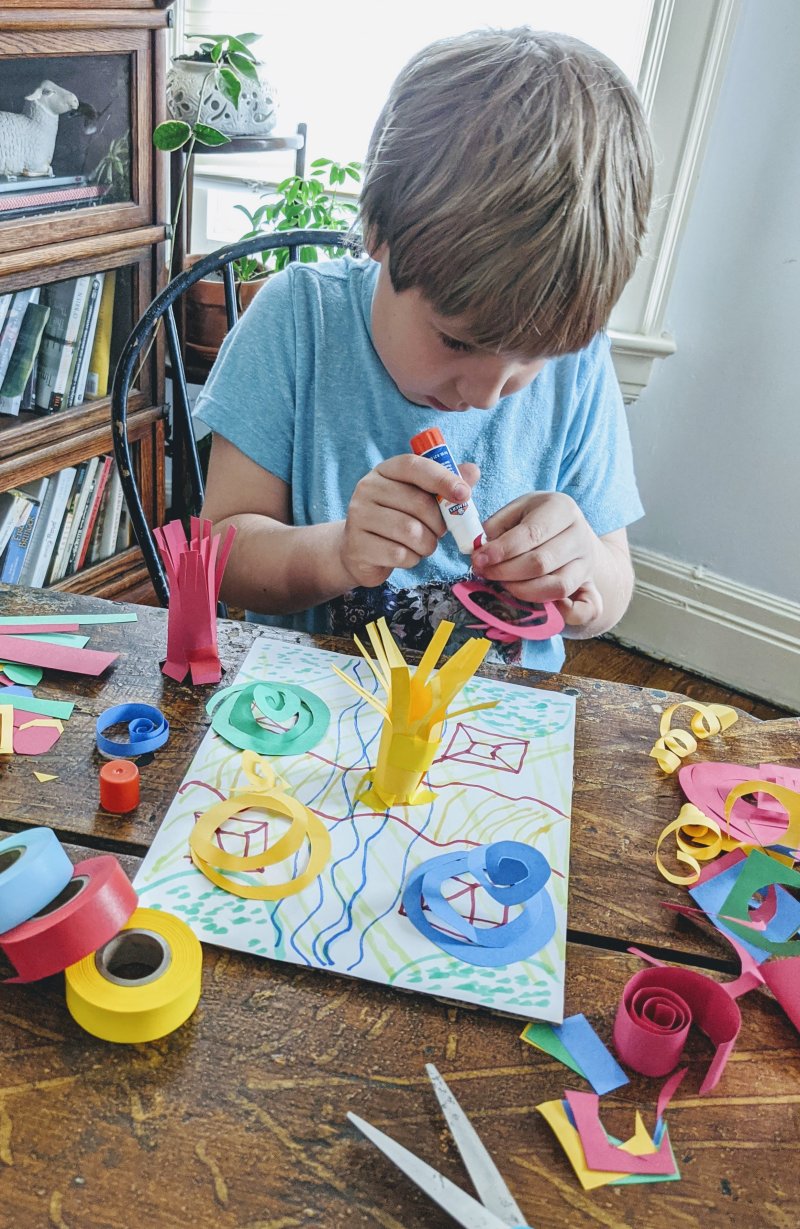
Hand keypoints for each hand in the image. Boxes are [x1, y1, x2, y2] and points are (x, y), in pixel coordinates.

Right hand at [341, 455, 479, 588]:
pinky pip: (399, 554)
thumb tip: (473, 472)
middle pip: (418, 503)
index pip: (414, 466)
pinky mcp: (358, 546)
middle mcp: (367, 489)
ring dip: (427, 544)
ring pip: (410, 531)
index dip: (442, 479)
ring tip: (424, 545)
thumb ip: (446, 484)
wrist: (360, 551)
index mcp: (385, 471)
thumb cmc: (398, 519)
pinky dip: (412, 559)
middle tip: (440, 531)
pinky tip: (407, 555)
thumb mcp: (420, 497)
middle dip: (439, 523)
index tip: (464, 495)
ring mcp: (359, 517)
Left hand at [472, 492, 603, 627]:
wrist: (570, 530)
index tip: (479, 559)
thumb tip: (483, 553)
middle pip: (541, 563)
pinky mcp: (590, 586)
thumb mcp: (517, 510)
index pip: (531, 534)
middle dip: (505, 572)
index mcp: (563, 510)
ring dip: (521, 591)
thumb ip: (497, 526)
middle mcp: (580, 537)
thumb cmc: (536, 519)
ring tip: (502, 584)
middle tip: (484, 572)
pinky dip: (564, 615)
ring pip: (556, 587)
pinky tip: (539, 607)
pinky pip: (584, 609)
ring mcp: (587, 564)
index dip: (502, 550)